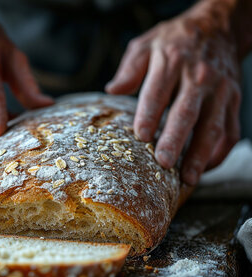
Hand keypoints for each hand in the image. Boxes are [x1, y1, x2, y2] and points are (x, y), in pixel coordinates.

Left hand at [106, 1, 240, 184]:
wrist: (218, 28)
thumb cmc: (175, 41)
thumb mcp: (147, 45)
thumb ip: (129, 69)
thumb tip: (112, 90)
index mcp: (172, 62)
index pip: (158, 92)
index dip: (149, 115)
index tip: (141, 136)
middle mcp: (199, 77)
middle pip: (186, 113)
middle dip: (175, 140)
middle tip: (163, 163)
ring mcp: (220, 90)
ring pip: (211, 127)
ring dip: (200, 155)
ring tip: (187, 178)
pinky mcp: (233, 101)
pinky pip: (229, 131)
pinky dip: (218, 153)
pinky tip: (205, 168)